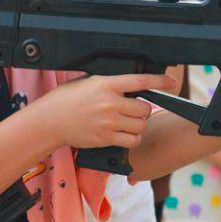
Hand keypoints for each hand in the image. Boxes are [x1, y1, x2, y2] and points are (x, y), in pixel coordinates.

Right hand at [22, 74, 176, 149]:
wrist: (50, 120)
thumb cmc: (66, 100)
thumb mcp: (88, 82)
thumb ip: (110, 84)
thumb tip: (129, 86)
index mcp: (107, 84)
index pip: (141, 81)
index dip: (160, 81)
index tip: (170, 82)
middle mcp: (111, 103)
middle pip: (144, 107)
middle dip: (142, 109)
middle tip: (133, 110)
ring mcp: (109, 122)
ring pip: (141, 125)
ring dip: (138, 124)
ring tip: (128, 122)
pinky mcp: (106, 138)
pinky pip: (132, 140)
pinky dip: (133, 138)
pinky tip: (126, 134)